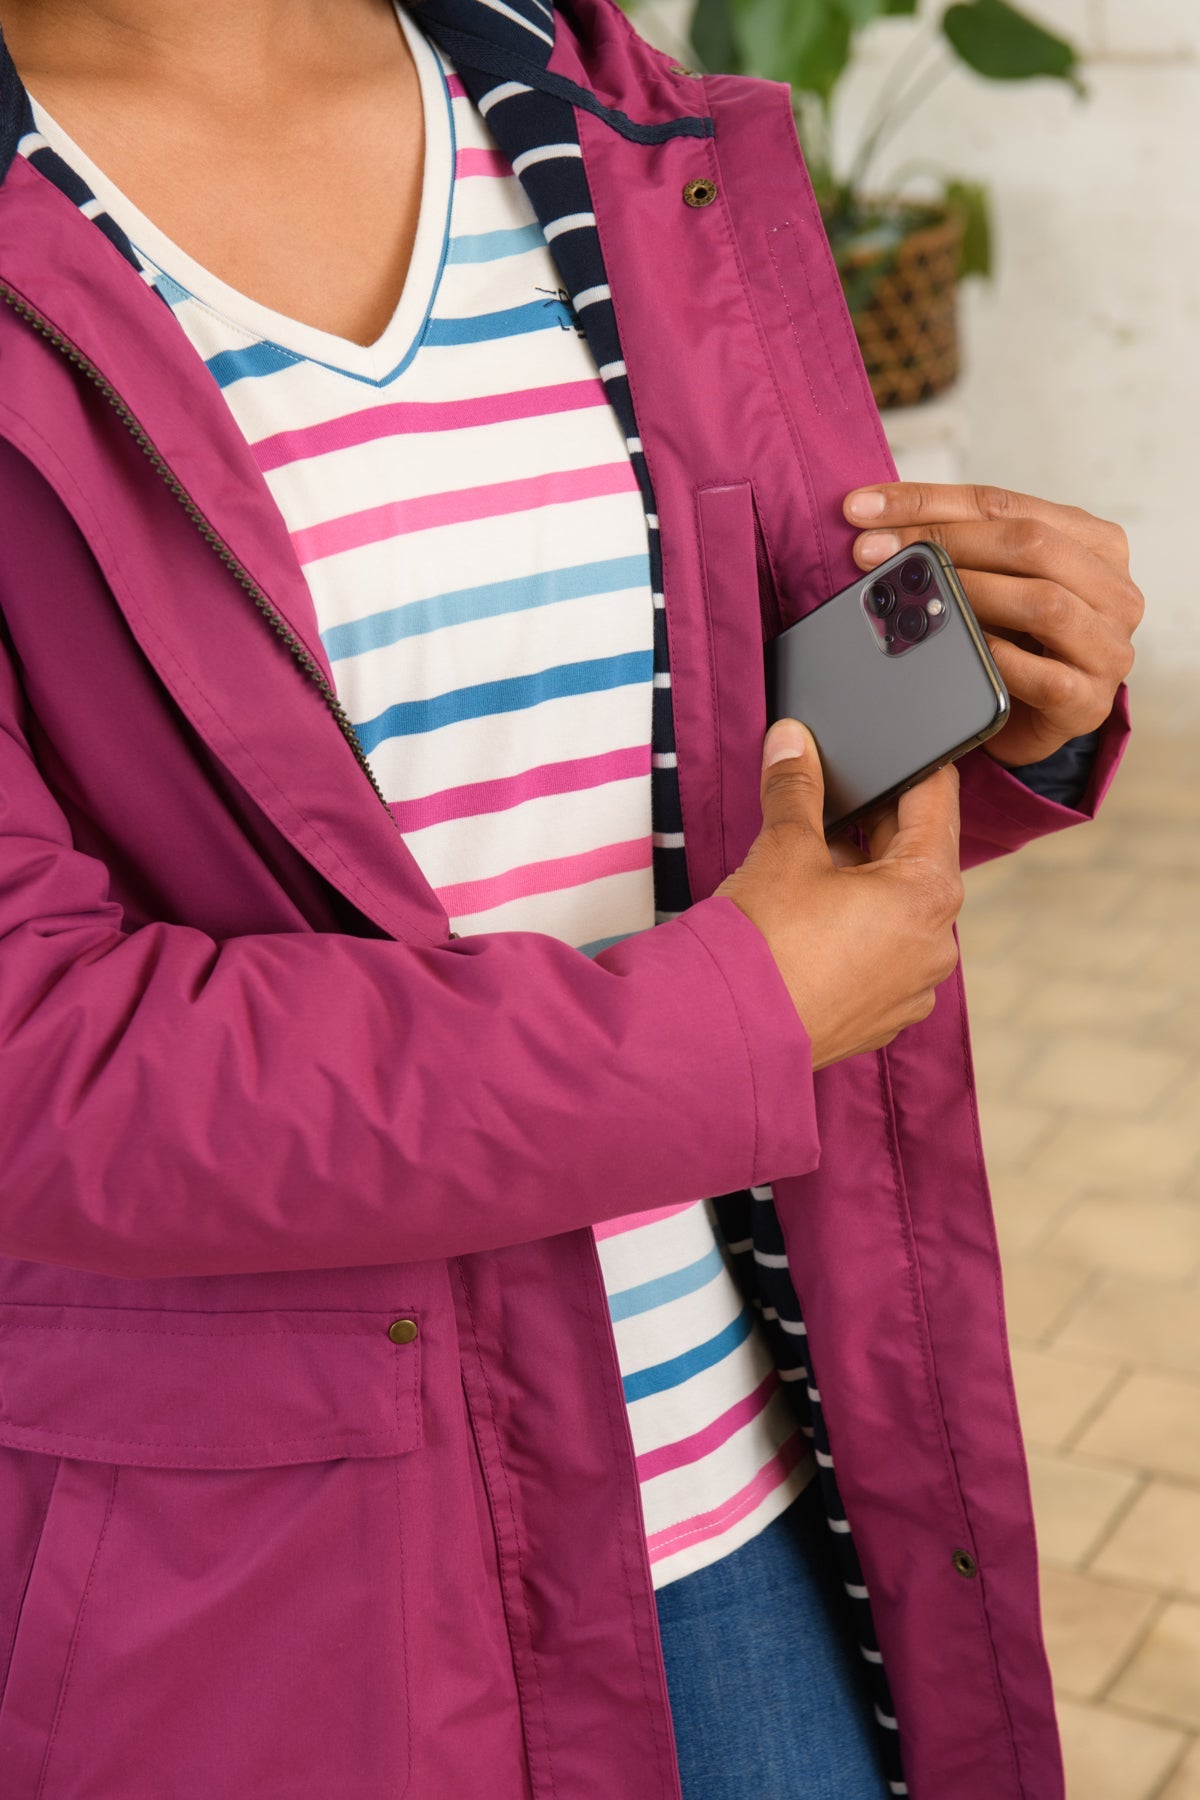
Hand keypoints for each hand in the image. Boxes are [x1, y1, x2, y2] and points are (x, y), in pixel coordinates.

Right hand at [715, 718, 962, 1070]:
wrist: (726, 1033)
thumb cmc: (763, 945)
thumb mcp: (783, 848)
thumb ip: (795, 786)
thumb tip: (793, 741)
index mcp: (929, 893)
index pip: (937, 802)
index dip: (912, 765)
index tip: (893, 747)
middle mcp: (936, 945)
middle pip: (916, 859)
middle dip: (872, 828)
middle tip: (826, 807)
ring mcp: (911, 989)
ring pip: (897, 911)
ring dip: (863, 883)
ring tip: (807, 872)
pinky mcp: (881, 1020)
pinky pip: (880, 958)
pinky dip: (854, 934)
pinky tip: (808, 926)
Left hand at [843, 481, 1143, 768]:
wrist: (1035, 720)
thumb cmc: (1014, 641)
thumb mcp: (994, 580)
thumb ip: (958, 547)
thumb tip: (875, 533)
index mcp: (1094, 542)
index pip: (1004, 504)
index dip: (928, 501)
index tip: (863, 509)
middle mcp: (1115, 589)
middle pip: (1028, 543)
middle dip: (941, 542)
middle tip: (872, 553)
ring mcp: (1109, 647)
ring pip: (1043, 603)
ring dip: (968, 594)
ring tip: (910, 598)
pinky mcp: (1089, 701)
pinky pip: (1039, 675)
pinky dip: (992, 658)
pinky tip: (950, 649)